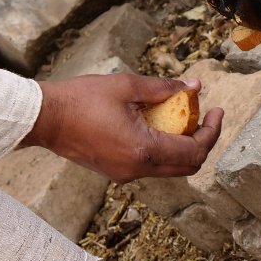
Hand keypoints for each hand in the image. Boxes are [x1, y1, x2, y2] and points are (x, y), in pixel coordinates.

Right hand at [19, 74, 223, 182]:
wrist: (44, 118)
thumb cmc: (80, 99)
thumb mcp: (125, 85)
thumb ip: (163, 88)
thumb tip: (193, 86)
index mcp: (144, 150)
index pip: (194, 150)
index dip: (212, 131)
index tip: (216, 110)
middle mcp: (137, 169)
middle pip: (186, 166)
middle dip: (201, 140)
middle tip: (203, 115)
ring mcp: (125, 174)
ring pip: (169, 168)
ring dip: (181, 146)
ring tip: (179, 116)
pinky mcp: (114, 171)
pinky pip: (150, 166)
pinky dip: (162, 149)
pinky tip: (154, 125)